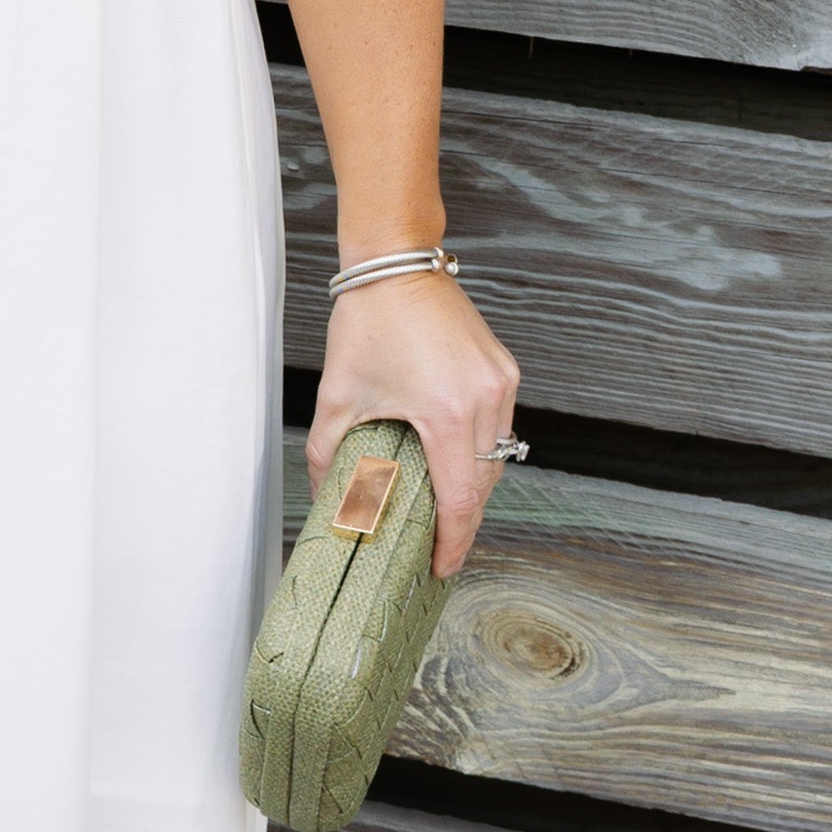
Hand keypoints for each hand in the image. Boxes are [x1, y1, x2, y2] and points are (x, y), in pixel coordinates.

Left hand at [304, 267, 520, 579]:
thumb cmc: (368, 323)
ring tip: (444, 510)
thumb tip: (326, 501)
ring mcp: (501, 383)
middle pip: (483, 484)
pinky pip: (500, 427)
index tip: (442, 567)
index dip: (453, 542)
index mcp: (448, 413)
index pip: (461, 500)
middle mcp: (485, 400)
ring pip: (497, 458)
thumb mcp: (338, 397)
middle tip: (436, 546)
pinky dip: (480, 450)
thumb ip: (327, 456)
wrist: (396, 264)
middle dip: (462, 520)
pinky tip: (454, 462)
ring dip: (473, 486)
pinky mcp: (505, 370)